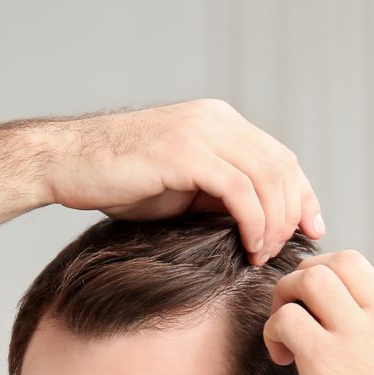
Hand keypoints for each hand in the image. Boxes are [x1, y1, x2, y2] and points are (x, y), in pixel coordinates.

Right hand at [34, 99, 324, 263]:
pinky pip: (240, 191)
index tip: (309, 230)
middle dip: (295, 213)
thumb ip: (213, 193)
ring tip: (262, 255)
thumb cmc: (112, 178)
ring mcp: (203, 133)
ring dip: (275, 224)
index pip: (279, 157)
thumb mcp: (175, 185)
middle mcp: (217, 120)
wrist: (64, 162)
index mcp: (218, 122)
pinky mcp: (187, 153)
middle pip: (283, 166)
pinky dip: (253, 223)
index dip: (302, 195)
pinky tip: (248, 247)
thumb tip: (248, 224)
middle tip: (286, 252)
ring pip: (268, 179)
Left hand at [264, 250, 373, 374]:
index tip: (324, 329)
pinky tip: (281, 359)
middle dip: (307, 278)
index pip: (369, 281)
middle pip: (342, 262)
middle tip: (293, 314)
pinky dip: (273, 331)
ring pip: (311, 278)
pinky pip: (286, 318)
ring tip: (284, 335)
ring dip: (285, 298)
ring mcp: (363, 336)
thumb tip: (348, 328)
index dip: (336, 298)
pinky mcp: (328, 360)